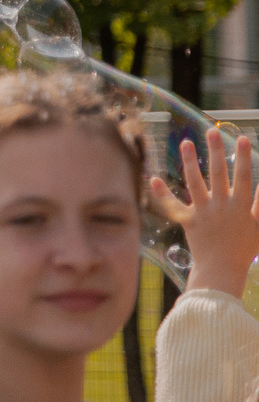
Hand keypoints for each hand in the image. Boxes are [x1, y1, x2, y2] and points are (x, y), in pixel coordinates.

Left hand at [151, 129, 258, 296]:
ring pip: (195, 182)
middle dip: (215, 151)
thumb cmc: (244, 249)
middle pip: (218, 174)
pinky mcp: (188, 221)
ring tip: (186, 142)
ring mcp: (203, 212)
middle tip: (211, 132)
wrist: (223, 270)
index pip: (243, 177)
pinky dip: (162, 193)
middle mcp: (221, 206)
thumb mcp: (258, 226)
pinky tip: (153, 178)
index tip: (242, 138)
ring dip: (189, 162)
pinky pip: (173, 206)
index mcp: (240, 207)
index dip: (243, 157)